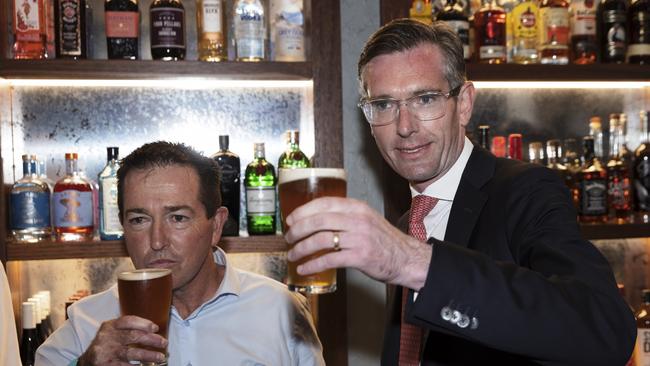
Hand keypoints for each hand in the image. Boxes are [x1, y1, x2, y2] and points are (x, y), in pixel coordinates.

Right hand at [77, 315, 166, 365]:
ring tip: (160, 357)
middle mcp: (107, 338)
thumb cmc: (106, 345)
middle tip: (164, 343)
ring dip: (149, 355)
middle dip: (151, 339)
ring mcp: (106, 353)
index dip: (144, 323)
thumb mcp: (112, 332)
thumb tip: (153, 331)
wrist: (87, 361)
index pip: (128, 321)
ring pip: (132, 353)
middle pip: (133, 336)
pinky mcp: (107, 365)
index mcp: (109, 326)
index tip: (155, 328)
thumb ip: (127, 329)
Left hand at [285, 197, 432, 289]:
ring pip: (320, 240)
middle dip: (297, 230)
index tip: (290, 219)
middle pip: (318, 221)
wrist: (406, 258)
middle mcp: (357, 220)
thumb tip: (315, 218)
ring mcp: (358, 238)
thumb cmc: (383, 240)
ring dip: (301, 248)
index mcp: (357, 207)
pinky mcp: (359, 257)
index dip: (303, 211)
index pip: (324, 203)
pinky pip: (328, 260)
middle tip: (288, 238)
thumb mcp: (366, 219)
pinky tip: (304, 268)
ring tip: (293, 254)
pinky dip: (312, 264)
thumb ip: (345, 216)